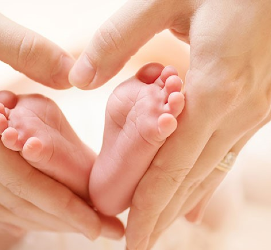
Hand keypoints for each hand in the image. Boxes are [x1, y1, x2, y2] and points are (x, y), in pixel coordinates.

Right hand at [0, 0, 122, 239]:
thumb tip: (72, 77)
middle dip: (62, 218)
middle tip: (105, 229)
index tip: (96, 222)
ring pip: (1, 198)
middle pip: (14, 196)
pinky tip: (39, 208)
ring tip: (82, 223)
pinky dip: (18, 203)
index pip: (18, 176)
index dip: (59, 204)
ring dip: (43, 215)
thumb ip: (23, 48)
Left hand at [69, 0, 270, 248]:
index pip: (173, 167)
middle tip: (138, 247)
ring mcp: (255, 109)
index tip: (132, 241)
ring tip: (160, 227)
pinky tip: (196, 194)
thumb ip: (119, 38)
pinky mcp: (260, 102)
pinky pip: (228, 151)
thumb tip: (79, 77)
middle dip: (163, 216)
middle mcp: (240, 109)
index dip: (150, 207)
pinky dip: (206, 177)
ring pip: (212, 169)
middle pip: (193, 178)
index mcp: (216, 88)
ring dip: (183, 201)